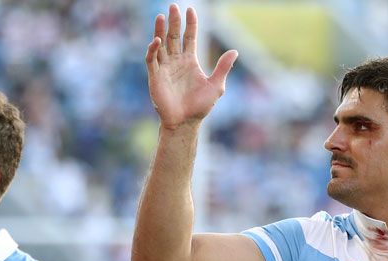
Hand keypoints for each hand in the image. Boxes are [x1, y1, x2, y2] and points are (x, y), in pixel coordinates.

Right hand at [145, 4, 238, 129]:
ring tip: (161, 16)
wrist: (185, 123)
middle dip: (174, 22)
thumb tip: (235, 51)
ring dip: (160, 30)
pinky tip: (157, 40)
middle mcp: (176, 62)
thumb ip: (223, 68)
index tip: (191, 10)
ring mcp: (165, 68)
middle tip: (173, 6)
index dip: (190, 24)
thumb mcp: (216, 86)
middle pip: (174, 37)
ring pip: (161, 44)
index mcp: (190, 62)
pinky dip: (153, 50)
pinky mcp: (155, 76)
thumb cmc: (200, 107)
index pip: (189, 38)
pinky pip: (152, 59)